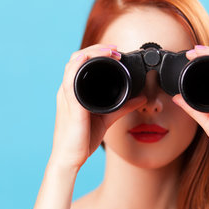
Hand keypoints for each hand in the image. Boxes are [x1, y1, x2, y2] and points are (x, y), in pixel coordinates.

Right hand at [50, 44, 146, 170]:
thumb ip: (123, 107)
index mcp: (74, 91)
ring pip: (73, 64)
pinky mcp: (71, 106)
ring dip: (92, 53)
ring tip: (110, 52)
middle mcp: (68, 91)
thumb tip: (141, 98)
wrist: (70, 159)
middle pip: (77, 58)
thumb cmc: (82, 139)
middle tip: (116, 50)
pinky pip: (70, 81)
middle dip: (97, 49)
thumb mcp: (107, 118)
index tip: (116, 52)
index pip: (82, 63)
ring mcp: (67, 97)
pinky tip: (86, 60)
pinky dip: (78, 67)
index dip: (97, 52)